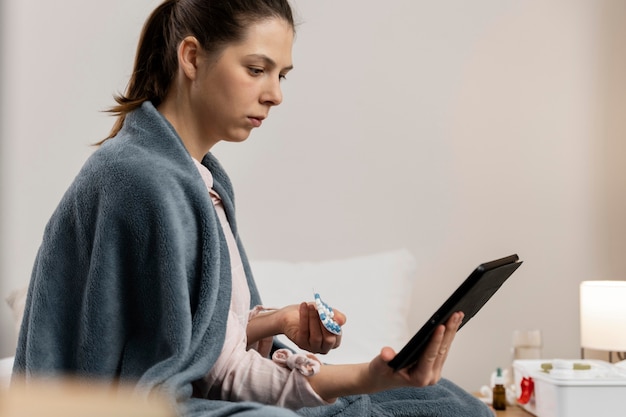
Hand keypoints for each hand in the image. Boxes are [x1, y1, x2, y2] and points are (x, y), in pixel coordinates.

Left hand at [281, 302, 346, 353]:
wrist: (291, 314)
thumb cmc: (311, 314)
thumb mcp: (325, 311)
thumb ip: (335, 315)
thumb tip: (341, 321)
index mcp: (332, 341)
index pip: (337, 336)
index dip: (334, 324)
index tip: (329, 312)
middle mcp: (323, 347)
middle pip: (328, 340)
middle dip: (325, 324)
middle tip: (321, 310)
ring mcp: (311, 347)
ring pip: (316, 337)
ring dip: (314, 319)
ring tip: (311, 306)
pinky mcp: (300, 343)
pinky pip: (304, 331)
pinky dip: (304, 317)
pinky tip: (304, 306)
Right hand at [306, 311, 463, 401]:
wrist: (382, 379)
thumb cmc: (381, 372)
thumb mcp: (378, 365)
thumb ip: (384, 360)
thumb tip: (387, 353)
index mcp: (419, 379)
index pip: (430, 356)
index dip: (435, 340)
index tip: (441, 325)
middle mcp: (431, 377)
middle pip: (442, 350)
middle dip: (449, 331)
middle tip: (456, 314)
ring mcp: (435, 372)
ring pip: (446, 348)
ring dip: (452, 331)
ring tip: (458, 314)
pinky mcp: (435, 366)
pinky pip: (444, 348)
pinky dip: (448, 335)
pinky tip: (453, 323)